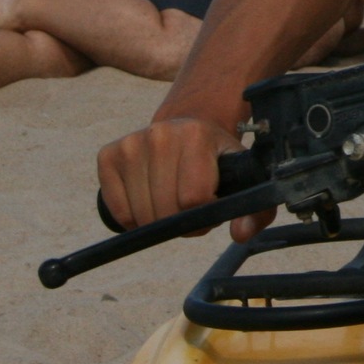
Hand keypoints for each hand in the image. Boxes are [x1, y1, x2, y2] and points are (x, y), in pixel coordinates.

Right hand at [96, 115, 275, 239]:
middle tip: (189, 208)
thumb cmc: (216, 160)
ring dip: (157, 223)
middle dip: (180, 222)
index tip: (208, 205)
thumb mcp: (244, 178)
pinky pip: (118, 211)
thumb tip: (240, 234)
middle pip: (165, 210)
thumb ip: (255, 211)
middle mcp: (160, 134)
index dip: (203, 215)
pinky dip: (133, 220)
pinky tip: (148, 201)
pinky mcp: (108, 155)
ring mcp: (131, 143)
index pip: (194, 199)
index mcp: (196, 135)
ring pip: (141, 215)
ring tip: (171, 202)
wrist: (187, 130)